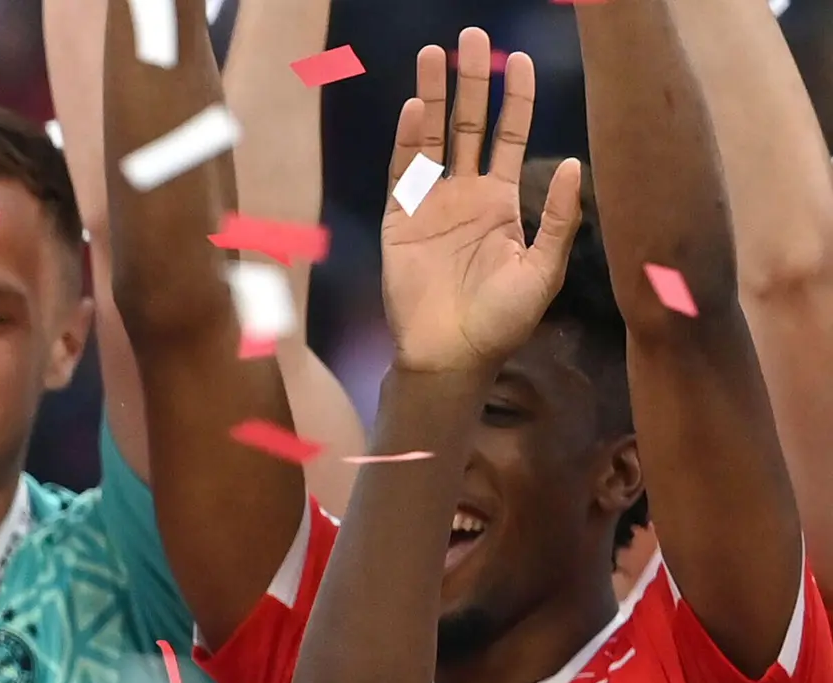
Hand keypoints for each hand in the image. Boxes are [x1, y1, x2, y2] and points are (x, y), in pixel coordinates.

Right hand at [381, 31, 584, 383]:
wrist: (453, 355)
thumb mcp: (545, 268)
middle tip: (472, 36)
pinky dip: (408, 140)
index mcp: (500, 201)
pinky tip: (415, 109)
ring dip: (434, 97)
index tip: (519, 58)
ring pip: (432, 138)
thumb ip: (560, 218)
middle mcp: (463, 195)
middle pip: (468, 124)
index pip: (508, 135)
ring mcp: (428, 206)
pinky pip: (403, 174)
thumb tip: (576, 162)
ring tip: (434, 54)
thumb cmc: (502, 321)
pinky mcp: (398, 223)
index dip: (515, 97)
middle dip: (470, 80)